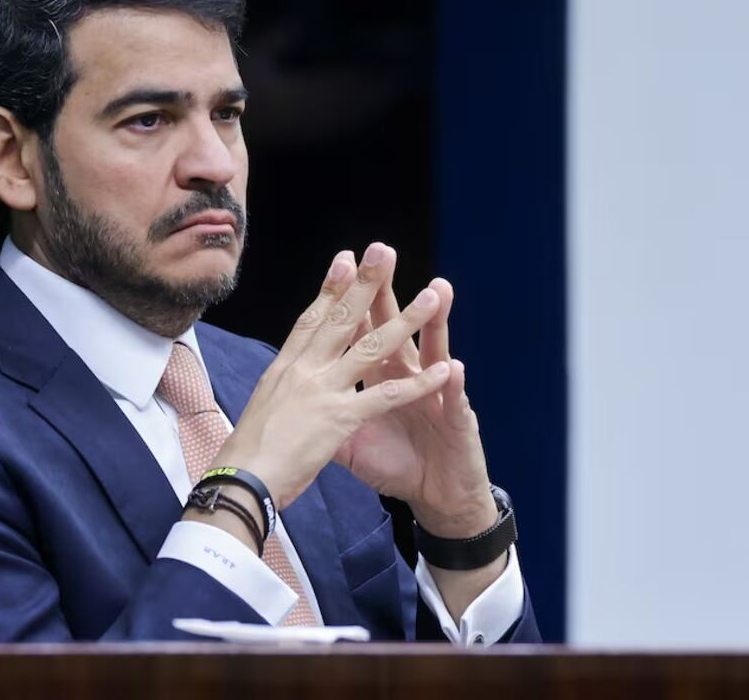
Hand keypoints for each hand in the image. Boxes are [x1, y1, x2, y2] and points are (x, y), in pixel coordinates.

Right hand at [211, 245, 452, 509]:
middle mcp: (304, 370)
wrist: (241, 478)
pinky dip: (418, 384)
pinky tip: (442, 371)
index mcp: (285, 367)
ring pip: (371, 347)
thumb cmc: (247, 450)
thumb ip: (283, 387)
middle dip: (364, 282)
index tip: (344, 258)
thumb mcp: (263, 406)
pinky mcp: (340, 418)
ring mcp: (323, 391)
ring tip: (431, 296)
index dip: (330, 288)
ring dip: (406, 321)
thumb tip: (287, 378)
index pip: (311, 319)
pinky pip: (386, 396)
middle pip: (341, 318)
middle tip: (383, 251)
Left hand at [333, 245, 496, 538]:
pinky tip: (451, 367)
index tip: (339, 265)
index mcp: (379, 376)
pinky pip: (452, 402)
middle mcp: (408, 375)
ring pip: (434, 351)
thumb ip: (326, 413)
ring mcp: (435, 394)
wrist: (436, 495)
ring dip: (434, 323)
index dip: (350, 301)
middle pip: (394, 327)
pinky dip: (451, 386)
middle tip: (383, 253)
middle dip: (388, 293)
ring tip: (436, 291)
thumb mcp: (350, 440)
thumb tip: (291, 401)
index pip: (361, 331)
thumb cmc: (396, 463)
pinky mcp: (457, 422)